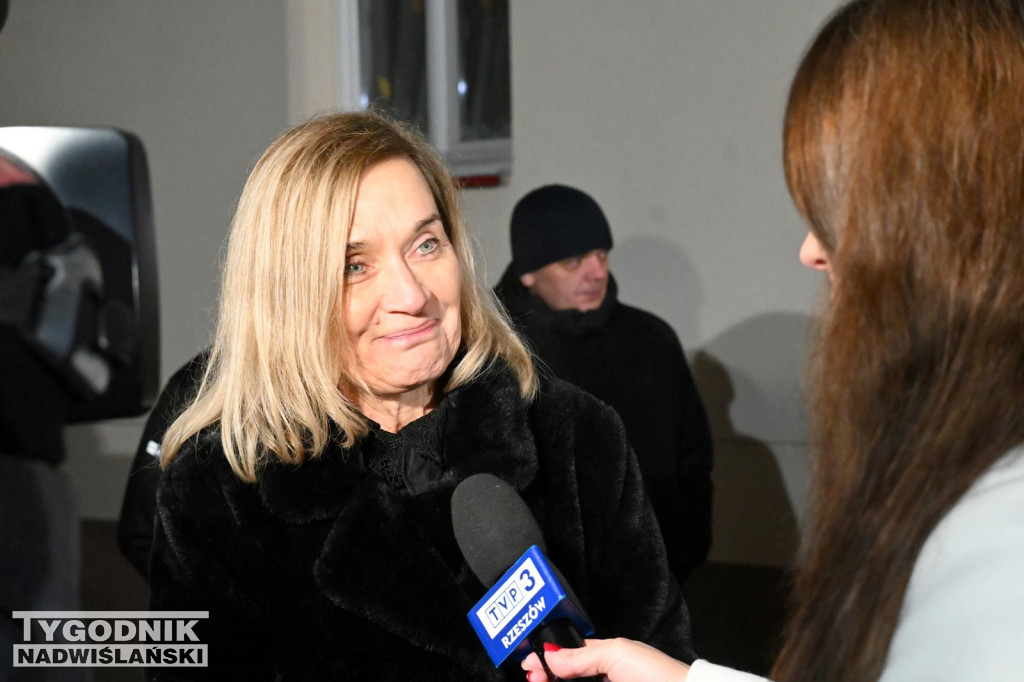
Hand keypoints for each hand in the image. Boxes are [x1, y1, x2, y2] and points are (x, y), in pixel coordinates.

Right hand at [521, 638, 689, 681]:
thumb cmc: (658, 676)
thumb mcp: (616, 654)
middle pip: (565, 678)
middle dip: (546, 676)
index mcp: (606, 657)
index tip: (530, 664)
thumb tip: (551, 656)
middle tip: (535, 679)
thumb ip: (582, 655)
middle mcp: (603, 677)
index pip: (568, 656)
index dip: (548, 659)